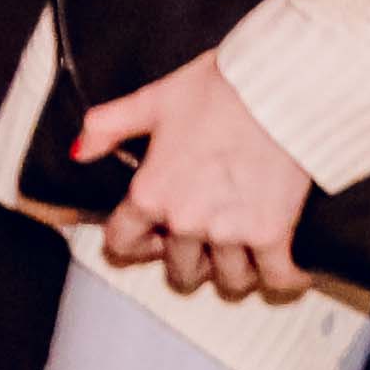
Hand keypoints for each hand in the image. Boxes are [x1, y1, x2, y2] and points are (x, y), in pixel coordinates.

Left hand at [60, 50, 317, 303]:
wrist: (278, 88)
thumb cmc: (218, 90)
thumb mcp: (154, 100)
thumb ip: (109, 126)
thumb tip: (79, 151)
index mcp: (151, 193)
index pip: (123, 244)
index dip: (136, 242)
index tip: (153, 237)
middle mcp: (185, 221)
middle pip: (182, 272)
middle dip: (191, 260)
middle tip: (206, 240)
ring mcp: (229, 232)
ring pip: (230, 281)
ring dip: (236, 270)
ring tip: (246, 251)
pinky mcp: (271, 233)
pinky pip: (277, 279)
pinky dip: (285, 278)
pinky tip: (290, 269)